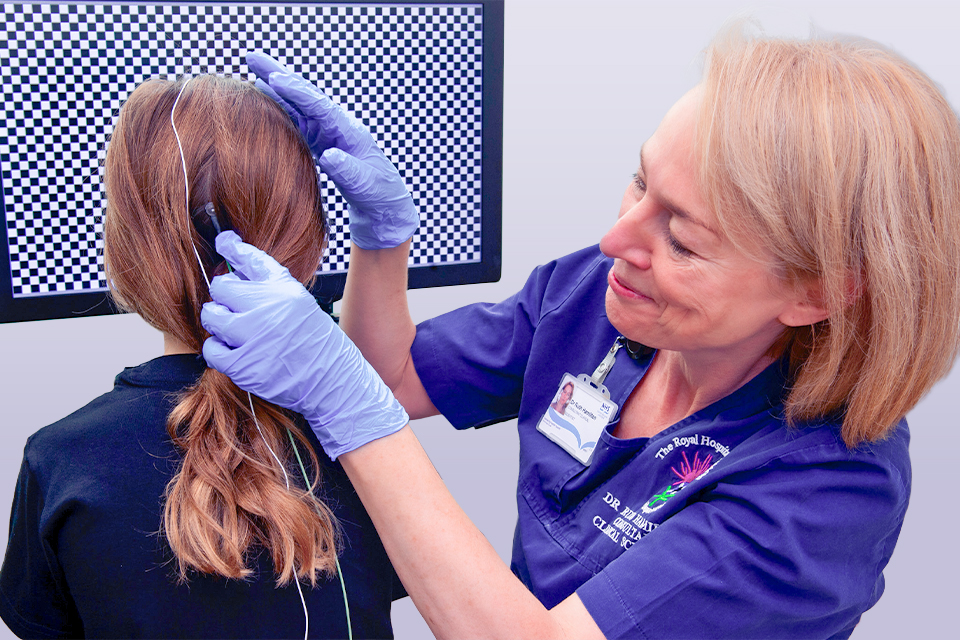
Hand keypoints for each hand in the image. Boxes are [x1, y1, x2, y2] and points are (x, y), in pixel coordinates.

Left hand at [200, 231, 408, 458]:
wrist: (331, 379)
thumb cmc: (312, 339)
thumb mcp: (298, 301)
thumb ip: (266, 281)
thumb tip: (231, 256)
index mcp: (285, 289)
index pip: (248, 258)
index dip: (230, 246)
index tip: (223, 242)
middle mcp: (269, 308)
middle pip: (220, 287)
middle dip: (225, 297)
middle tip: (237, 309)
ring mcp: (255, 337)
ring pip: (211, 316)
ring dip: (218, 322)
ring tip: (235, 331)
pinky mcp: (244, 365)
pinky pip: (211, 348)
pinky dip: (218, 349)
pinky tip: (233, 350)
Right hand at [246, 51, 418, 249]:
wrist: (383, 206)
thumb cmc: (378, 195)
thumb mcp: (365, 185)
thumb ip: (347, 171)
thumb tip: (329, 156)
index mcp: (349, 132)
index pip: (320, 106)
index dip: (297, 92)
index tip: (274, 79)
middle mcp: (337, 125)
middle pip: (305, 95)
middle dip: (278, 74)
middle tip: (252, 56)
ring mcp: (328, 132)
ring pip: (297, 105)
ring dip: (274, 87)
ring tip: (250, 69)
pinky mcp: (320, 141)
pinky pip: (297, 120)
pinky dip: (279, 108)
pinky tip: (262, 100)